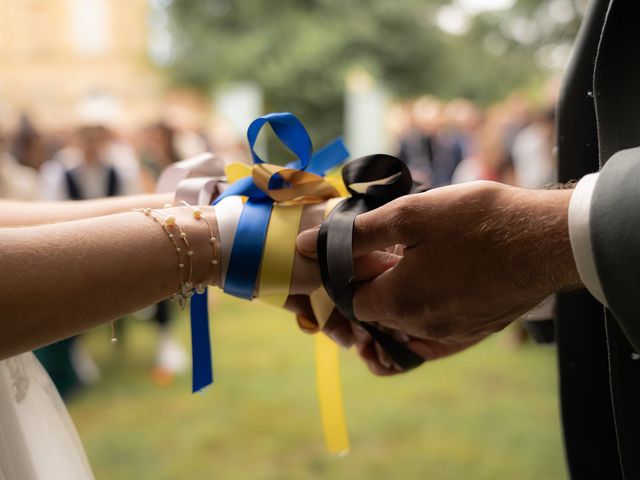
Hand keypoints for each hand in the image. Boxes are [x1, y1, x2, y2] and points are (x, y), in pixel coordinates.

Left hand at [297, 181, 580, 351]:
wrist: (547, 240)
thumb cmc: (478, 222)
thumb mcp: (410, 215)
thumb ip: (356, 235)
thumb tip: (309, 246)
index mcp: (397, 303)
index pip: (348, 301)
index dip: (345, 276)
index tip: (356, 254)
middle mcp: (419, 330)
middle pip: (374, 318)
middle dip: (368, 289)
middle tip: (380, 256)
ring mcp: (449, 336)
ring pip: (402, 328)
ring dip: (394, 303)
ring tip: (405, 266)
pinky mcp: (473, 334)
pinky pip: (431, 339)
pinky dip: (419, 320)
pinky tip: (428, 289)